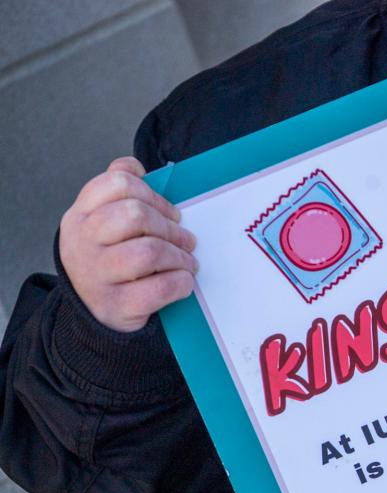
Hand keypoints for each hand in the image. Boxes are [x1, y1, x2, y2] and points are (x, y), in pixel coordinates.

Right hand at [59, 157, 198, 332]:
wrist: (92, 313)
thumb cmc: (108, 261)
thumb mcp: (101, 224)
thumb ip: (116, 192)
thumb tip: (135, 166)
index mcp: (80, 216)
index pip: (118, 183)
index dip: (153, 194)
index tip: (170, 212)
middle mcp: (82, 242)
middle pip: (135, 215)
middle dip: (170, 227)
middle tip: (186, 239)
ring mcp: (96, 275)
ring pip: (149, 252)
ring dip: (179, 256)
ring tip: (187, 262)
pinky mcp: (116, 305)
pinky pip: (159, 288)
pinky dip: (180, 282)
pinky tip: (183, 281)